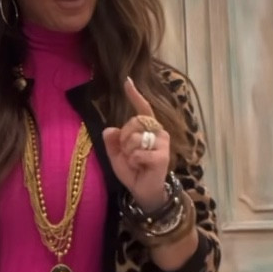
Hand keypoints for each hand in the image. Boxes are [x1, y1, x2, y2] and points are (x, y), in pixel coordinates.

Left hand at [102, 78, 169, 211]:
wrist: (143, 191)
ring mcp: (162, 143)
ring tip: (135, 162)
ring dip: (128, 152)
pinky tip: (140, 167)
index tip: (127, 81)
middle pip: (133, 123)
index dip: (134, 95)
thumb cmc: (132, 170)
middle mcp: (157, 132)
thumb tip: (110, 128)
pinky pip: (138, 153)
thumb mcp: (116, 155)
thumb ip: (112, 141)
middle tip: (128, 153)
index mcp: (147, 129)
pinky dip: (133, 161)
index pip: (142, 109)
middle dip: (124, 139)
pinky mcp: (162, 155)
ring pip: (134, 138)